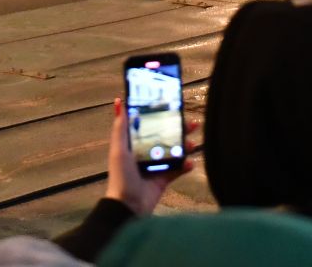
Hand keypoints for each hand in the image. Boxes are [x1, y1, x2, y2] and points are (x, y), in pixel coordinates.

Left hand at [103, 97, 193, 214]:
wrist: (129, 206)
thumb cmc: (122, 176)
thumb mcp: (118, 150)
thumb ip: (120, 129)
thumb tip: (119, 103)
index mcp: (134, 144)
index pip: (149, 125)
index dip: (160, 115)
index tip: (173, 106)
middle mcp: (146, 152)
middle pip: (166, 136)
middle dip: (179, 129)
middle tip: (193, 123)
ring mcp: (157, 165)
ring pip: (175, 151)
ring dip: (185, 146)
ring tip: (192, 144)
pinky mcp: (165, 178)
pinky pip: (178, 169)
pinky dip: (186, 165)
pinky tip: (190, 163)